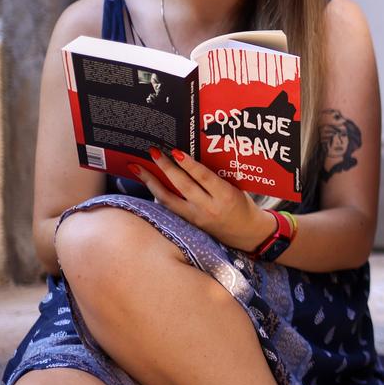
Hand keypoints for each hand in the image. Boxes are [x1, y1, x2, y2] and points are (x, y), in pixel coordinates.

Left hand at [133, 149, 273, 251]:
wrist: (246, 233)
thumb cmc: (242, 205)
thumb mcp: (236, 188)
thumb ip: (217, 176)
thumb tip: (193, 157)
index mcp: (225, 196)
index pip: (204, 177)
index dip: (189, 164)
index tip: (176, 151)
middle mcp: (209, 208)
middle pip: (182, 186)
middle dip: (166, 167)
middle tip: (154, 152)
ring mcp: (196, 218)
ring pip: (168, 198)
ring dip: (151, 181)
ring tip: (136, 167)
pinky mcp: (188, 223)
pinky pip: (168, 207)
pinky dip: (156, 194)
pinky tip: (147, 183)